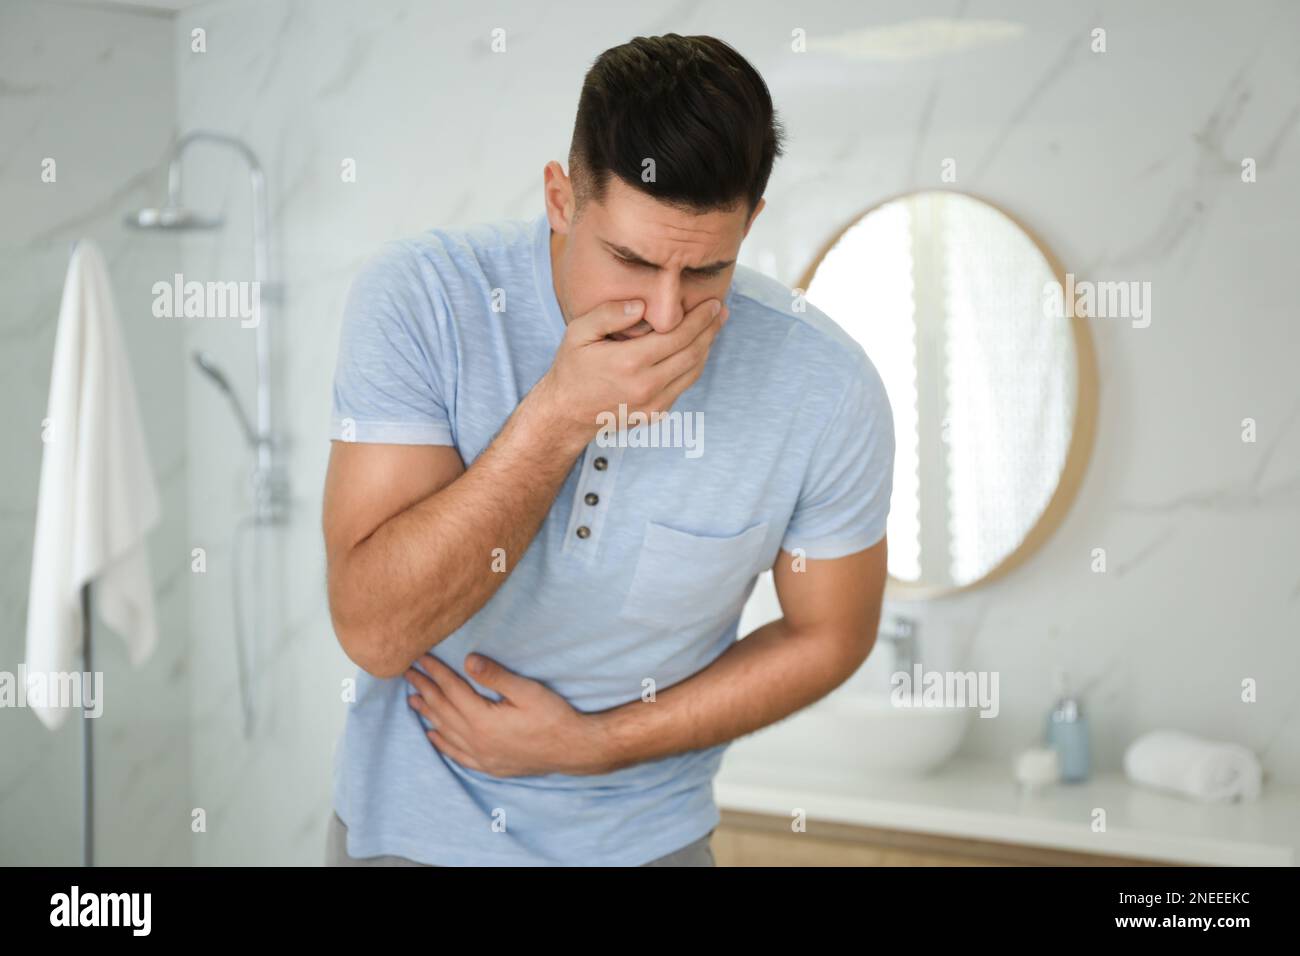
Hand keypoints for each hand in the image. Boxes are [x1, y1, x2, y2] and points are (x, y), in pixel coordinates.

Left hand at [404, 652, 610, 777]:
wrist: (573, 750)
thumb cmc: (554, 716)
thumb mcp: (527, 691)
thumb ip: (496, 676)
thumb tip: (467, 661)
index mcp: (483, 719)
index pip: (451, 690)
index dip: (435, 672)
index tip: (420, 658)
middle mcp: (476, 740)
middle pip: (443, 710)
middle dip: (425, 689)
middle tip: (408, 674)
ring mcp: (481, 756)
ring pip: (445, 732)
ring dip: (428, 714)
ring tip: (412, 699)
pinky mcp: (489, 765)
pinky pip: (457, 754)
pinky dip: (442, 743)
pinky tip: (432, 735)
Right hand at [531, 296, 727, 445]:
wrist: (566, 413)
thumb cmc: (572, 368)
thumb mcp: (579, 333)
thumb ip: (609, 314)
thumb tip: (642, 305)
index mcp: (629, 362)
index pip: (677, 336)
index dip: (699, 319)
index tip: (712, 304)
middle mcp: (646, 385)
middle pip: (692, 353)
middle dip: (710, 330)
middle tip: (721, 311)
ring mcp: (653, 404)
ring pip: (692, 372)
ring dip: (706, 348)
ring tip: (714, 327)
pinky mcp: (655, 414)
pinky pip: (682, 387)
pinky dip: (693, 366)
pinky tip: (695, 351)